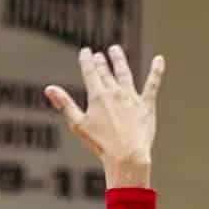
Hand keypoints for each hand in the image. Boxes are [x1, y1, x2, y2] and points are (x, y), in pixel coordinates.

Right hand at [47, 43, 164, 188]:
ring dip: (119, 60)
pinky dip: (156, 71)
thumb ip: (65, 104)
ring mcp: (131, 98)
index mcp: (98, 96)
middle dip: (102, 62)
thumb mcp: (78, 125)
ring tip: (116, 51)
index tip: (85, 52)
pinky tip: (160, 59)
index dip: (87, 60)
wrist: (127, 157)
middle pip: (106, 72)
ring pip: (124, 73)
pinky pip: (152, 84)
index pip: (90, 72)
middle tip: (100, 55)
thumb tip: (48, 89)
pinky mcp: (146, 105)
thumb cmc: (101, 145)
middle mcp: (115, 92)